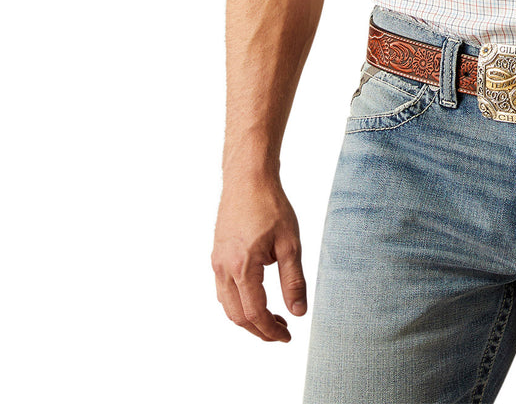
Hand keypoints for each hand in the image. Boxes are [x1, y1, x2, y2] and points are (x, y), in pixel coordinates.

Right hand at [212, 176, 305, 341]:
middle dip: (259, 329)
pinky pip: (223, 290)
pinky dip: (238, 302)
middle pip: (237, 315)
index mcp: (242, 267)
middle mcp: (224, 268)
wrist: (248, 179)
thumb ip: (293, 280)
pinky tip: (256, 298)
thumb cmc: (271, 206)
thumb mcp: (290, 243)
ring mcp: (217, 262)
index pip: (254, 312)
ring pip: (227, 305)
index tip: (287, 336)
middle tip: (281, 332)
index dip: (270, 330)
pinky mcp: (217, 255)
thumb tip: (299, 312)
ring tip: (273, 318)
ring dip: (248, 318)